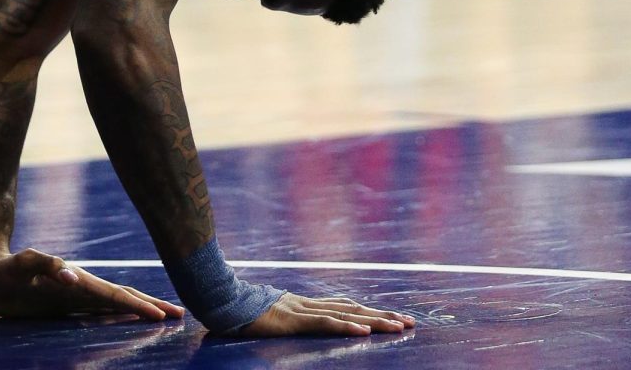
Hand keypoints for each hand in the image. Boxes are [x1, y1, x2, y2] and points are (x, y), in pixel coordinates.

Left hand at [0, 248, 185, 320]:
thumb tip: (73, 276)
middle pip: (123, 296)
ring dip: (141, 308)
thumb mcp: (19, 265)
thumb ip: (44, 265)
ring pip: (116, 302)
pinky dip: (121, 314)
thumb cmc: (4, 269)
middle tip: (180, 314)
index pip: (112, 295)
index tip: (160, 315)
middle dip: (151, 304)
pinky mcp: (69, 304)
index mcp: (75, 281)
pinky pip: (102, 310)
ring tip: (165, 314)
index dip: (135, 305)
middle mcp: (81, 288)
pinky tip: (131, 320)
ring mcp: (77, 296)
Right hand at [238, 293, 415, 336]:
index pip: (345, 307)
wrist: (219, 299)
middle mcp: (308, 304)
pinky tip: (364, 331)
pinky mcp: (293, 320)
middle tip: (410, 322)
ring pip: (346, 314)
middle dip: (383, 315)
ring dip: (375, 321)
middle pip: (354, 308)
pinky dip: (346, 326)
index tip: (392, 317)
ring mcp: (302, 310)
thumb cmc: (238, 310)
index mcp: (304, 304)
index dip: (369, 312)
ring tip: (399, 327)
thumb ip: (283, 318)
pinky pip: (324, 323)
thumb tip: (292, 322)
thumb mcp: (267, 316)